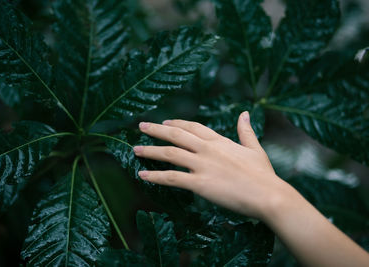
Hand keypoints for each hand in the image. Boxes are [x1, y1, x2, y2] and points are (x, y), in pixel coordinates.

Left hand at [133, 111, 290, 219]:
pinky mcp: (199, 183)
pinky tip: (143, 174)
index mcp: (219, 141)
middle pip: (176, 135)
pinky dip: (155, 176)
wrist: (268, 195)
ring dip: (151, 150)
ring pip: (170, 154)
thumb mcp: (254, 148)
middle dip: (157, 130)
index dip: (177, 123)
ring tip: (136, 149)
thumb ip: (245, 130)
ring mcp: (202, 165)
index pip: (193, 127)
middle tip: (141, 127)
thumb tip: (244, 113)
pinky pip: (172, 178)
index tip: (165, 122)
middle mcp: (207, 149)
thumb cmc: (263, 174)